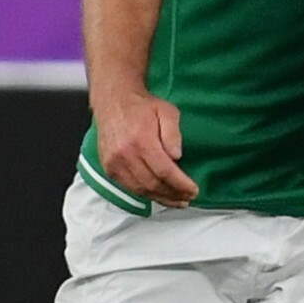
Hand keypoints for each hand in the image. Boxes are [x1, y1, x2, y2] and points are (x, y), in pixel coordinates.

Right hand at [92, 89, 197, 206]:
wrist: (113, 102)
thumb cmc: (142, 107)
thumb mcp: (167, 111)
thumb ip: (173, 133)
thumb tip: (177, 155)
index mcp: (141, 141)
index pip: (164, 171)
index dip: (181, 184)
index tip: (194, 190)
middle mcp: (125, 154)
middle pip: (153, 184)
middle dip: (173, 194)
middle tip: (188, 197)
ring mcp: (114, 163)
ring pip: (140, 190)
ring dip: (161, 198)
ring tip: (178, 201)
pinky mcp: (109, 168)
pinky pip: (129, 187)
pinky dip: (146, 194)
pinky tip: (159, 195)